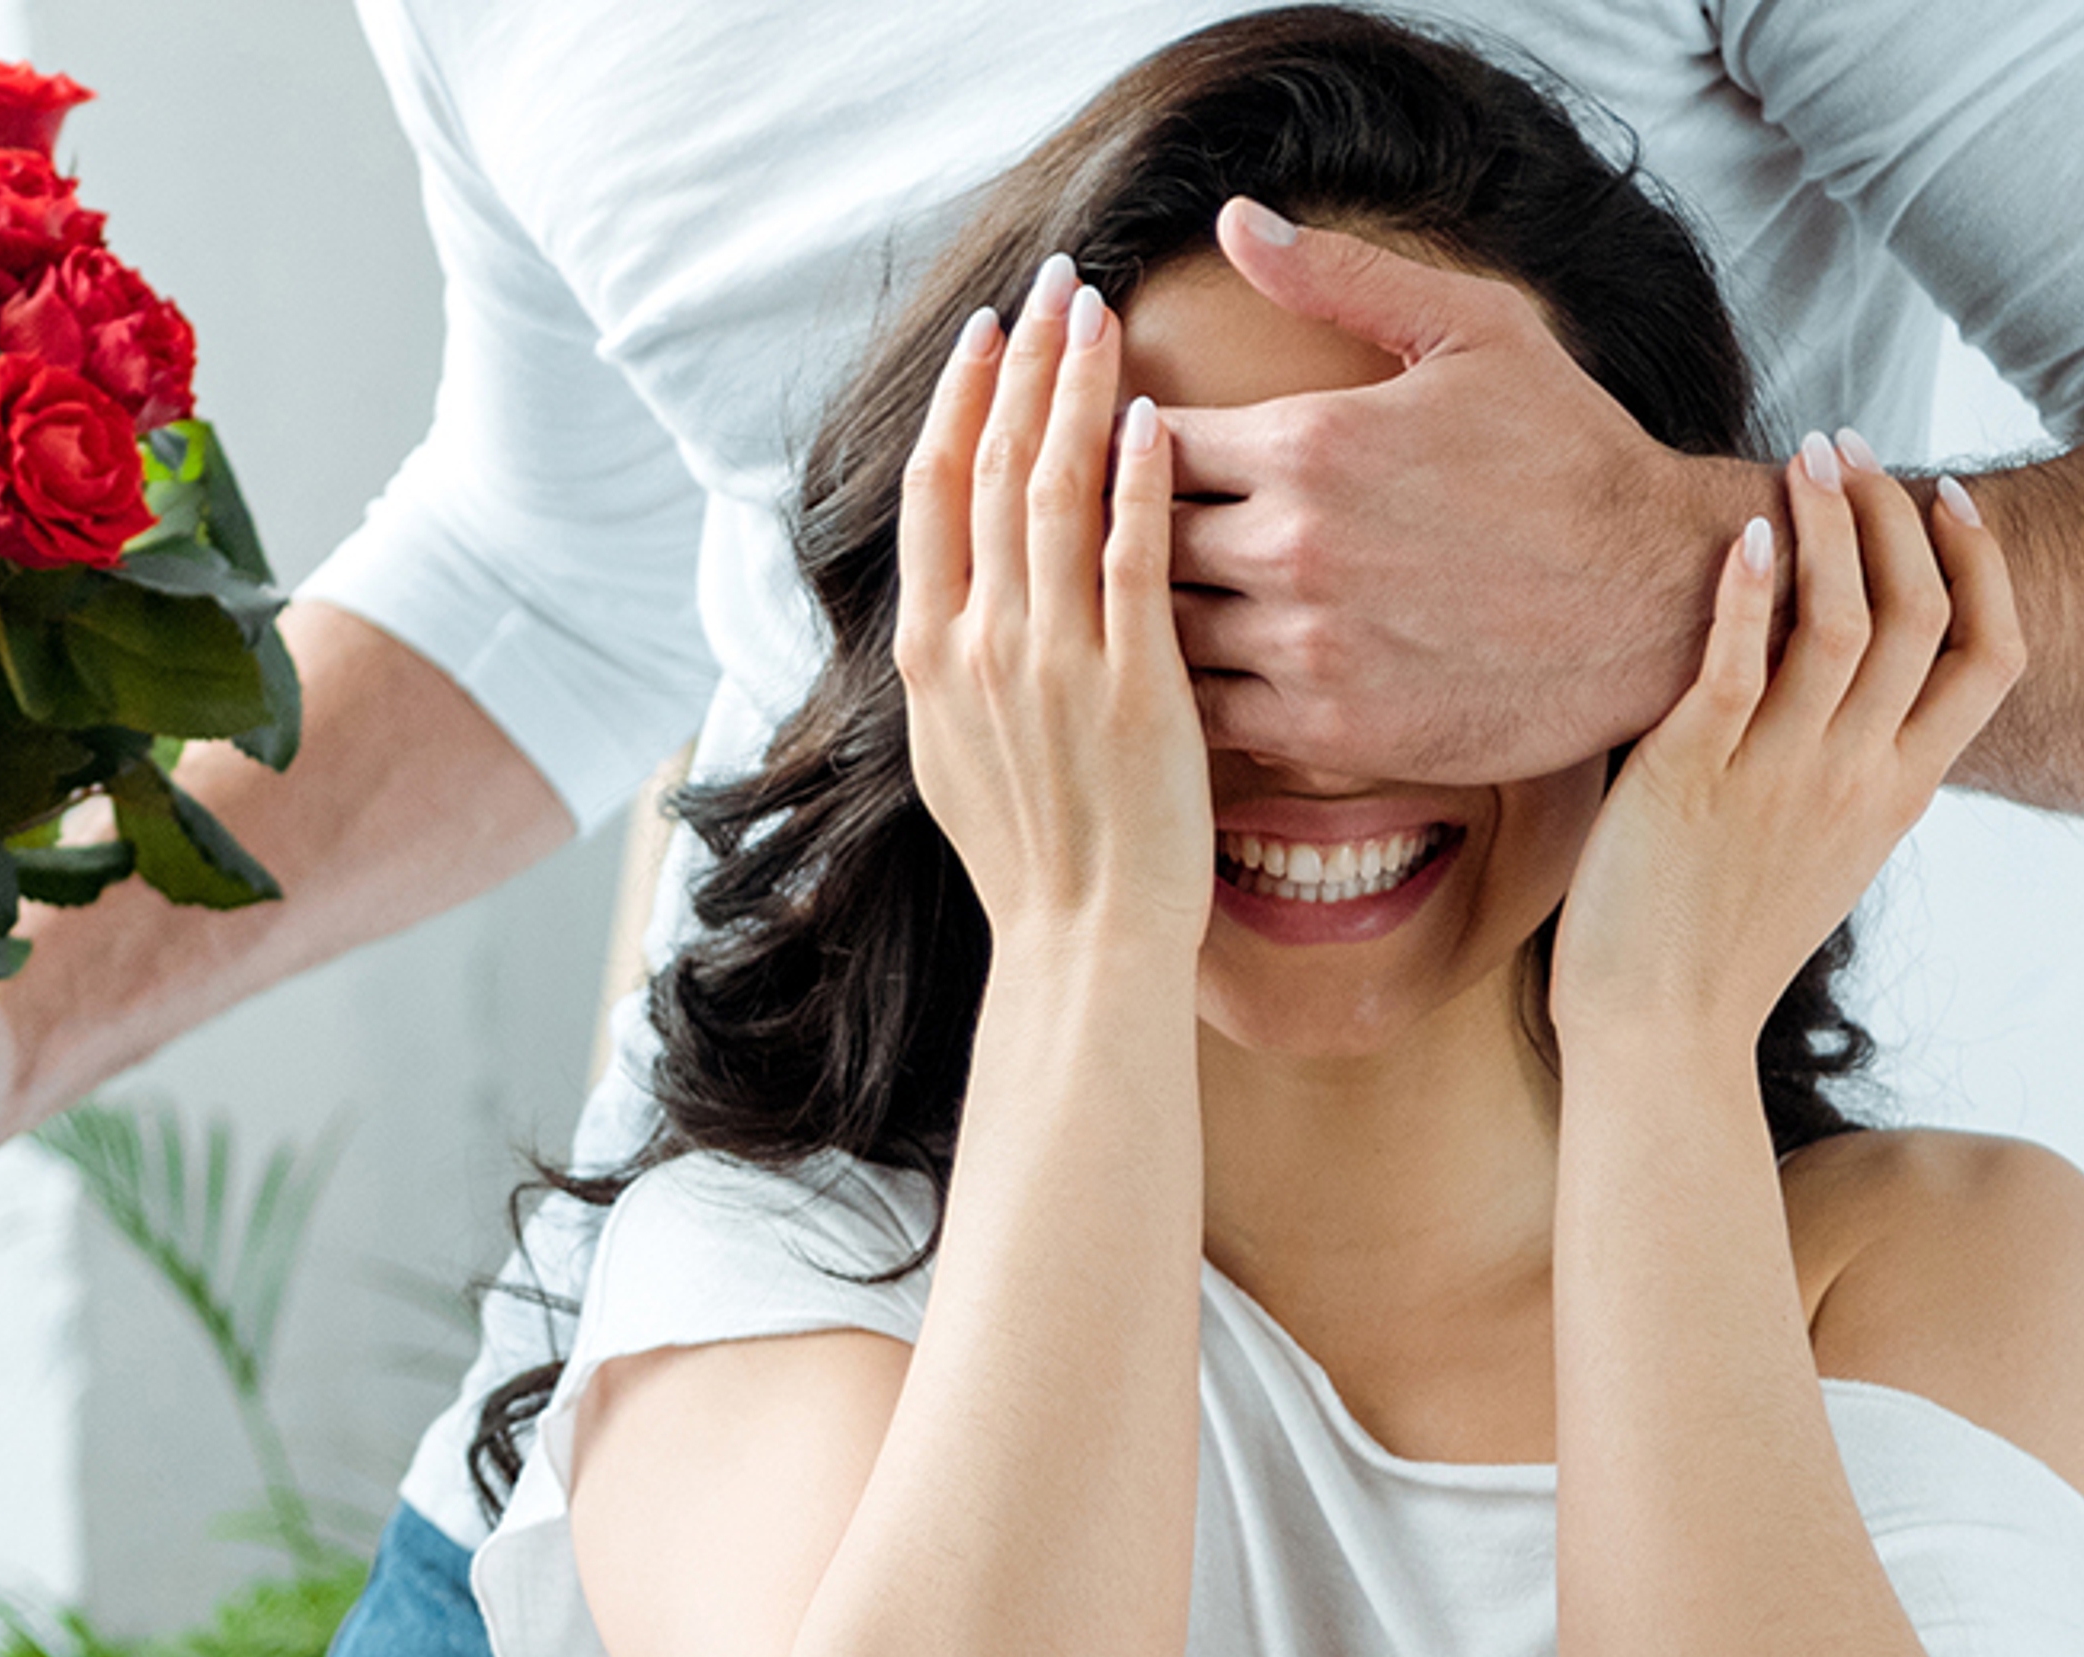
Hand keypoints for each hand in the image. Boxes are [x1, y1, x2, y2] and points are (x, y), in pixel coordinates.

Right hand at [894, 255, 1213, 954]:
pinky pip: (1134, 555)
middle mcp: (979, 645)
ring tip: (1102, 317)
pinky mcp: (1134, 685)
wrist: (1082, 944)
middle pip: (993, 465)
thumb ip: (950, 665)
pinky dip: (1139, 478)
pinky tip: (1155, 416)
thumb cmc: (1032, 862)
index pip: (932, 490)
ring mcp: (1054, 662)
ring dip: (1078, 389)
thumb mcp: (950, 756)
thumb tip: (947, 599)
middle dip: (1024, 362)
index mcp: (928, 655)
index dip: (960, 400)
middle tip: (1056, 284)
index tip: (988, 334)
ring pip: (1056, 491)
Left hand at [1158, 199, 1757, 784]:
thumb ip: (1341, 276)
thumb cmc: (1572, 455)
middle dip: (1133, 531)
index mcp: (1311, 442)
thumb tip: (1233, 219)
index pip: (1150, 441)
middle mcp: (1296, 547)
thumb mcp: (1475, 332)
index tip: (1140, 453)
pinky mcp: (1333, 729)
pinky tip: (1217, 664)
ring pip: (1165, 630)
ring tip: (1167, 598)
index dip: (1133, 446)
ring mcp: (1310, 647)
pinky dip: (1198, 690)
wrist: (1663, 600)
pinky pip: (1210, 713)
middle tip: (1136, 534)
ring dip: (1158, 613)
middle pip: (1140, 539)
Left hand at [1550, 435, 2022, 1048]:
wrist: (1660, 1037)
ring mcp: (1781, 775)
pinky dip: (1748, 589)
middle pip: (1924, 613)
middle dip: (1896, 512)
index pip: (1996, 656)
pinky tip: (1742, 535)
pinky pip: (1738, 661)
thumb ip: (1849, 775)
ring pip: (1844, 619)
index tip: (1951, 497)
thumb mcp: (1824, 854)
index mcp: (1901, 793)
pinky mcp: (1693, 776)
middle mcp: (1857, 777)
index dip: (1985, 564)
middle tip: (1850, 446)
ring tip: (1802, 458)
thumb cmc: (1721, 945)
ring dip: (1830, 522)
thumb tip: (1844, 697)